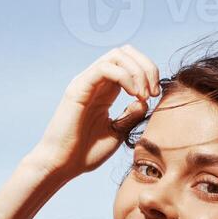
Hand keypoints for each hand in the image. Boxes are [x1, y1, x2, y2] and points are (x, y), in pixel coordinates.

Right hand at [28, 45, 160, 180]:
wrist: (62, 166)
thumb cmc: (85, 153)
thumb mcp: (117, 132)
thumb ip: (131, 116)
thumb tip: (144, 100)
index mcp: (104, 90)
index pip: (129, 63)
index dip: (148, 72)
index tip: (156, 95)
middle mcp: (95, 82)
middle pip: (125, 52)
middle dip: (146, 66)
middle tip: (153, 92)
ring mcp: (85, 82)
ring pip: (116, 55)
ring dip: (138, 71)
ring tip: (144, 94)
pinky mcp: (78, 89)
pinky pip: (105, 68)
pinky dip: (125, 76)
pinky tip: (134, 94)